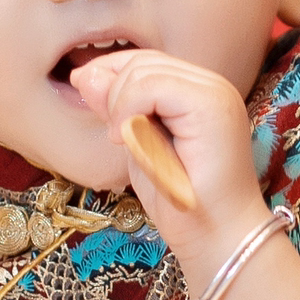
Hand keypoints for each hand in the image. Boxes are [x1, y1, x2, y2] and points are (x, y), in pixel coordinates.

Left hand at [67, 49, 268, 270]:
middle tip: (116, 137)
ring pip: (143, 70)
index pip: (144, 61)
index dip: (110, 78)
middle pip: (142, 61)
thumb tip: (83, 73)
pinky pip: (152, 86)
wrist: (217, 238)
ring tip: (126, 143)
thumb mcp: (137, 146)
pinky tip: (129, 141)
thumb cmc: (181, 201)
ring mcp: (215, 92)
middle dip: (113, 94)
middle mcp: (212, 84)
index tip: (97, 112)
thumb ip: (116, 109)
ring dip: (120, 106)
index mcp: (197, 92)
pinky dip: (128, 110)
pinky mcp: (211, 105)